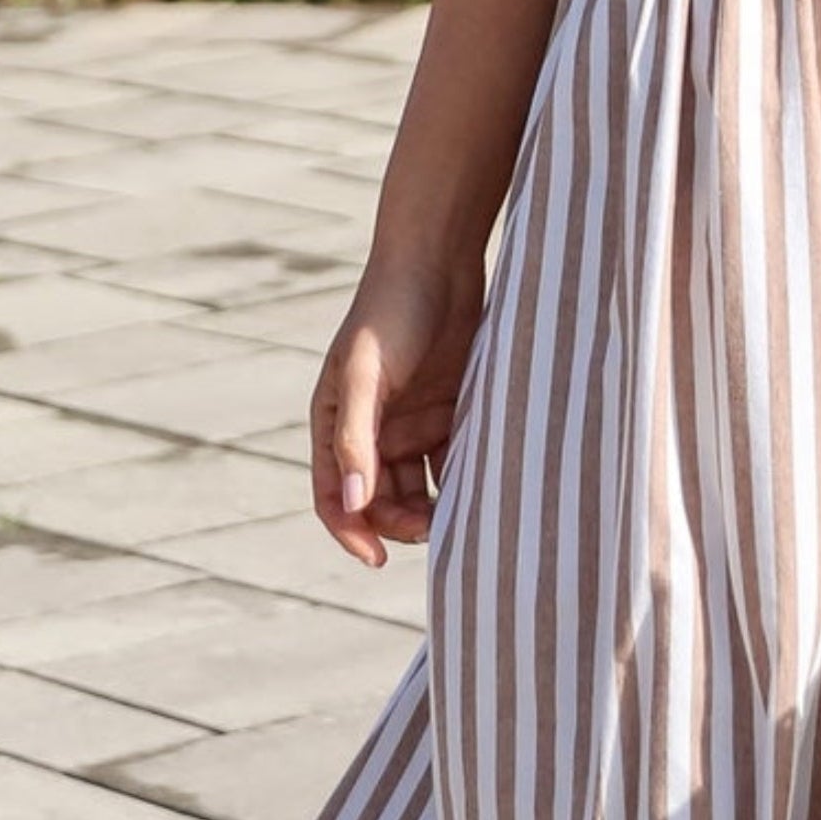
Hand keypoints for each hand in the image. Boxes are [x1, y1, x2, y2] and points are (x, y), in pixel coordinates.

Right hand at [310, 254, 486, 567]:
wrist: (441, 259)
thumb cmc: (391, 310)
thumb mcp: (366, 373)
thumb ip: (356, 438)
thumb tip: (354, 505)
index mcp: (336, 422)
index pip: (335, 497)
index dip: (352, 533)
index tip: (379, 560)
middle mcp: (370, 429)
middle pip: (380, 500)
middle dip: (401, 522)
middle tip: (435, 530)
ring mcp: (411, 421)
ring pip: (418, 486)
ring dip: (433, 507)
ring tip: (463, 515)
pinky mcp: (449, 410)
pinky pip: (453, 460)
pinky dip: (464, 479)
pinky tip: (485, 486)